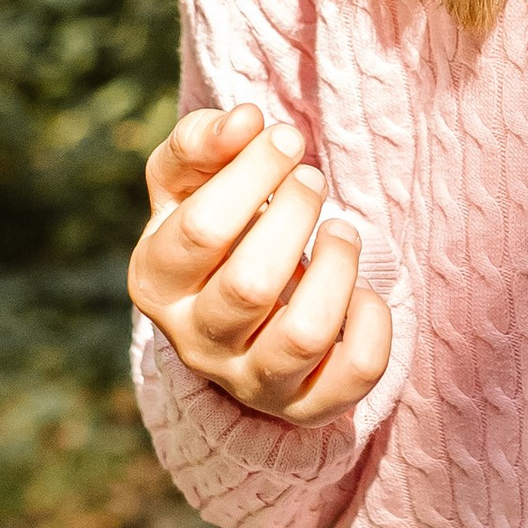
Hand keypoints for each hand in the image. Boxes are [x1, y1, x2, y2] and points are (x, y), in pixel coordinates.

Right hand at [129, 102, 391, 423]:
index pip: (201, 230)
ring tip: (340, 230)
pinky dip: (372, 319)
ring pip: (305, 335)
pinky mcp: (306, 406)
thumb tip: (245, 120)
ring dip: (337, 265)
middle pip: (251, 285)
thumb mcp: (187, 183)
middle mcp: (195, 342)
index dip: (254, 173)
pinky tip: (360, 289)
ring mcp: (251, 381)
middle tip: (312, 180)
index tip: (285, 139)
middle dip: (295, 215)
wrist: (235, 318)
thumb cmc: (214, 231)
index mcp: (155, 281)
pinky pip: (355, 371)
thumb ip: (202, 141)